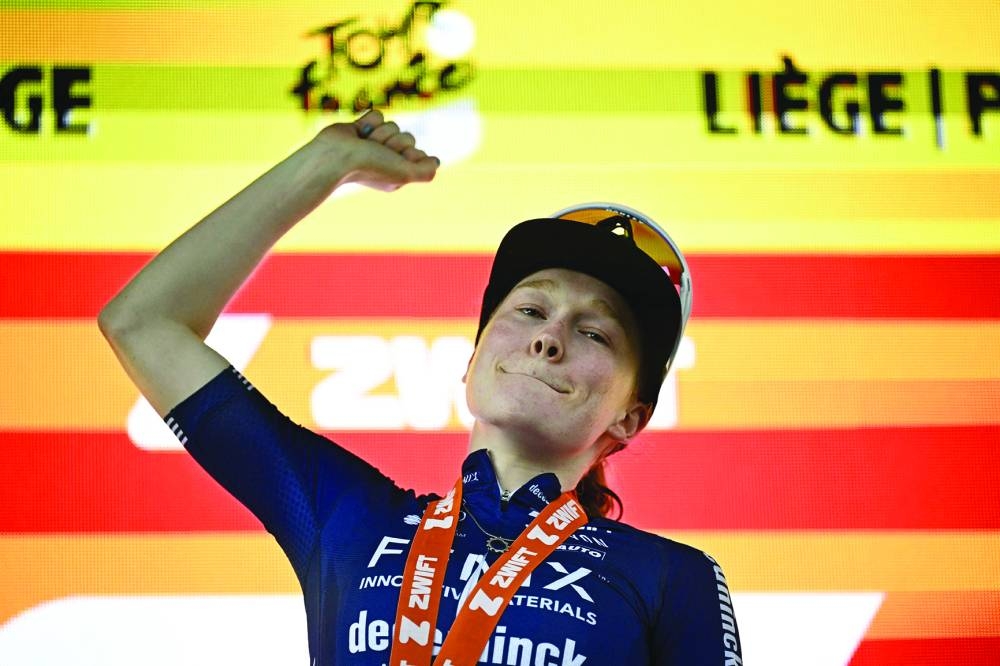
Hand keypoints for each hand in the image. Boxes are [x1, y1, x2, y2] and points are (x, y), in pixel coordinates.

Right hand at [316, 109, 439, 191]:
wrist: (335, 155)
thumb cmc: (370, 167)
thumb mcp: (404, 174)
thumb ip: (425, 172)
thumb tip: (436, 161)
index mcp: (398, 173)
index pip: (419, 153)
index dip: (410, 154)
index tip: (395, 161)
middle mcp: (387, 159)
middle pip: (407, 137)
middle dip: (394, 142)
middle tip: (377, 152)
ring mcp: (374, 144)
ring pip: (393, 125)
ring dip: (380, 133)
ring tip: (365, 143)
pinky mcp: (362, 128)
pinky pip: (378, 115)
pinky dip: (369, 122)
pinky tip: (358, 133)